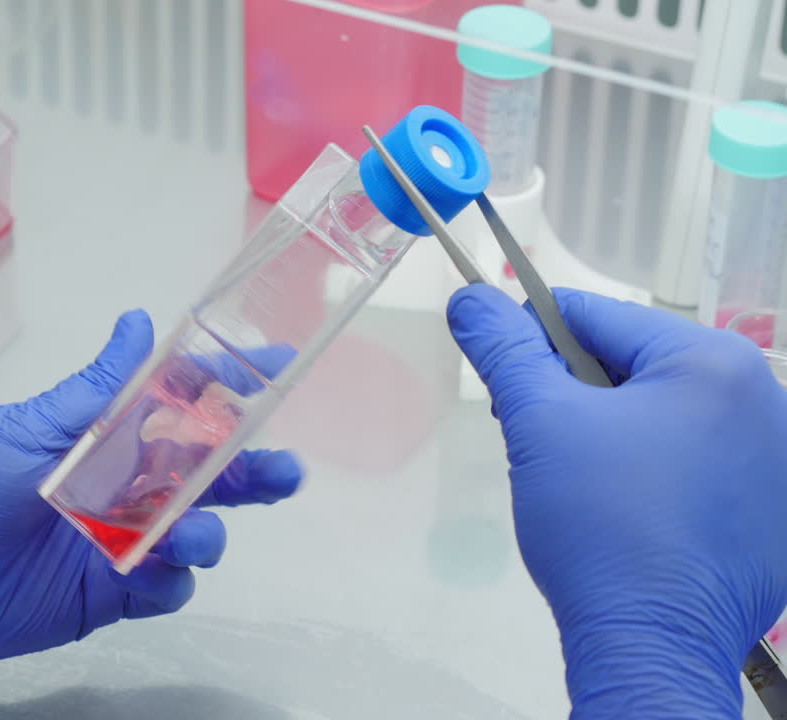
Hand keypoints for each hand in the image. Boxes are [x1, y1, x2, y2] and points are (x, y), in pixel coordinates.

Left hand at [0, 310, 301, 678]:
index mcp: (104, 438)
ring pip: (194, 534)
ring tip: (190, 530)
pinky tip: (155, 569)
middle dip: (252, 470)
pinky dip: (172, 580)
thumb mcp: (23, 427)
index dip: (230, 389)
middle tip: (283, 470)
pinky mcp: (107, 595)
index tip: (278, 366)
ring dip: (208, 530)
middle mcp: (122, 488)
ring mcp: (119, 542)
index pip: (180, 407)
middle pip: (207, 476)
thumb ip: (93, 391)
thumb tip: (138, 323)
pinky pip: (163, 589)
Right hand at [447, 285, 786, 718]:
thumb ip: (503, 349)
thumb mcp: (538, 421)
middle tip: (546, 446)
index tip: (508, 385)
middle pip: (635, 366)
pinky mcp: (775, 509)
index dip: (535, 341)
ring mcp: (777, 458)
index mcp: (713, 362)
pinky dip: (657, 474)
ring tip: (585, 485)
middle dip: (577, 396)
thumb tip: (471, 299)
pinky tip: (630, 514)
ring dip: (614, 434)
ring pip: (665, 415)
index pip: (597, 317)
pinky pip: (700, 463)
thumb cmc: (598, 525)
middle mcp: (764, 398)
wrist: (651, 643)